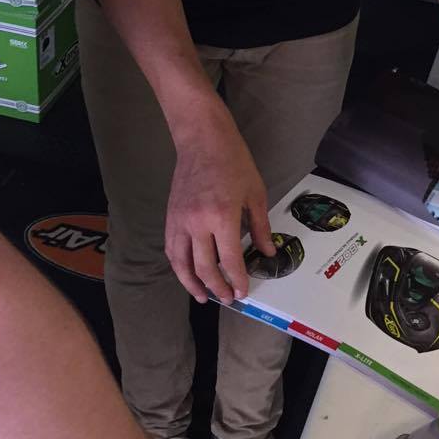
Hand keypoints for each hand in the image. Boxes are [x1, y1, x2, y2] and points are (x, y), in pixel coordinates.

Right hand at [165, 101, 275, 303]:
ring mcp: (180, 221)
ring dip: (193, 284)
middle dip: (218, 287)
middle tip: (228, 297)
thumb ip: (260, 227)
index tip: (243, 290)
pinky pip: (171, 250)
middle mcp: (197, 223)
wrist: (202, 141)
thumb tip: (268, 252)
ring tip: (204, 296)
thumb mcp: (255, 194)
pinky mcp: (170, 218)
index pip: (229, 260)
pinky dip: (178, 266)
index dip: (237, 279)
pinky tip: (187, 274)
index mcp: (222, 217)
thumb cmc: (233, 162)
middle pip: (205, 268)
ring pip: (182, 264)